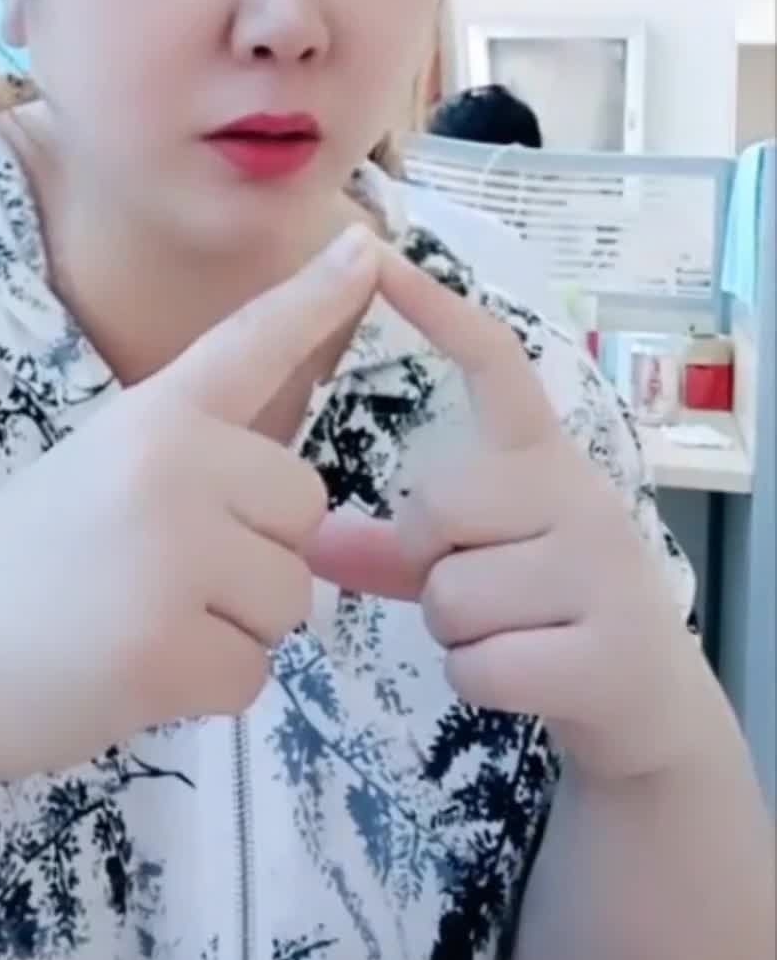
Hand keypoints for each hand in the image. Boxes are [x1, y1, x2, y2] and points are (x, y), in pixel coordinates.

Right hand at [0, 223, 378, 784]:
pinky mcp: (163, 647)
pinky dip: (206, 690)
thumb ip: (192, 470)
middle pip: (306, 512)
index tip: (371, 247)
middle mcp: (168, 466)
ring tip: (139, 623)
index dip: (317, 296)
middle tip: (164, 578)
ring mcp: (168, 555)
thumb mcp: (97, 473)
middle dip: (261, 560)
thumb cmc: (17, 570)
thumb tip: (302, 509)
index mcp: (151, 416)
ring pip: (289, 600)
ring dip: (234, 631)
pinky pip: (252, 675)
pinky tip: (133, 672)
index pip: (249, 343)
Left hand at [308, 247, 704, 781]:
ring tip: (509, 635)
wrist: (649, 704)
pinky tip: (523, 677)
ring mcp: (600, 572)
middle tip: (476, 589)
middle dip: (429, 563)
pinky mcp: (605, 652)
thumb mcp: (474, 568)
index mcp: (542, 458)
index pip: (493, 362)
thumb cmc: (546, 615)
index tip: (380, 256)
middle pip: (436, 508)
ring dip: (456, 635)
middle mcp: (577, 496)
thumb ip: (395, 551)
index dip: (436, 311)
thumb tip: (310, 539)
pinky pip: (481, 664)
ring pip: (451, 597)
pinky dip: (481, 682)